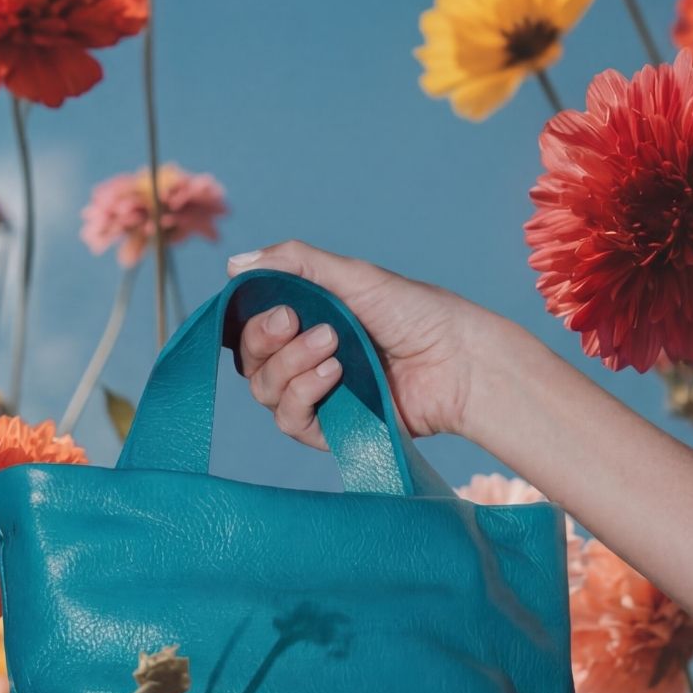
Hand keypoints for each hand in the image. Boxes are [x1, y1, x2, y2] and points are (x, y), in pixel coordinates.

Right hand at [228, 239, 491, 447]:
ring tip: (333, 347)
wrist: (458, 360)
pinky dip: (303, 395)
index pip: (251, 327)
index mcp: (306, 322)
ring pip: (265, 390)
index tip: (279, 307)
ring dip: (291, 365)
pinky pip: (290, 421)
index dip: (251, 320)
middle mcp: (305, 360)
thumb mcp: (353, 276)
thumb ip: (294, 263)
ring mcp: (317, 396)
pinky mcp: (330, 429)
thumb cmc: (414, 313)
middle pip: (251, 360)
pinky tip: (334, 375)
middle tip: (297, 322)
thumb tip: (234, 264)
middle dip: (266, 340)